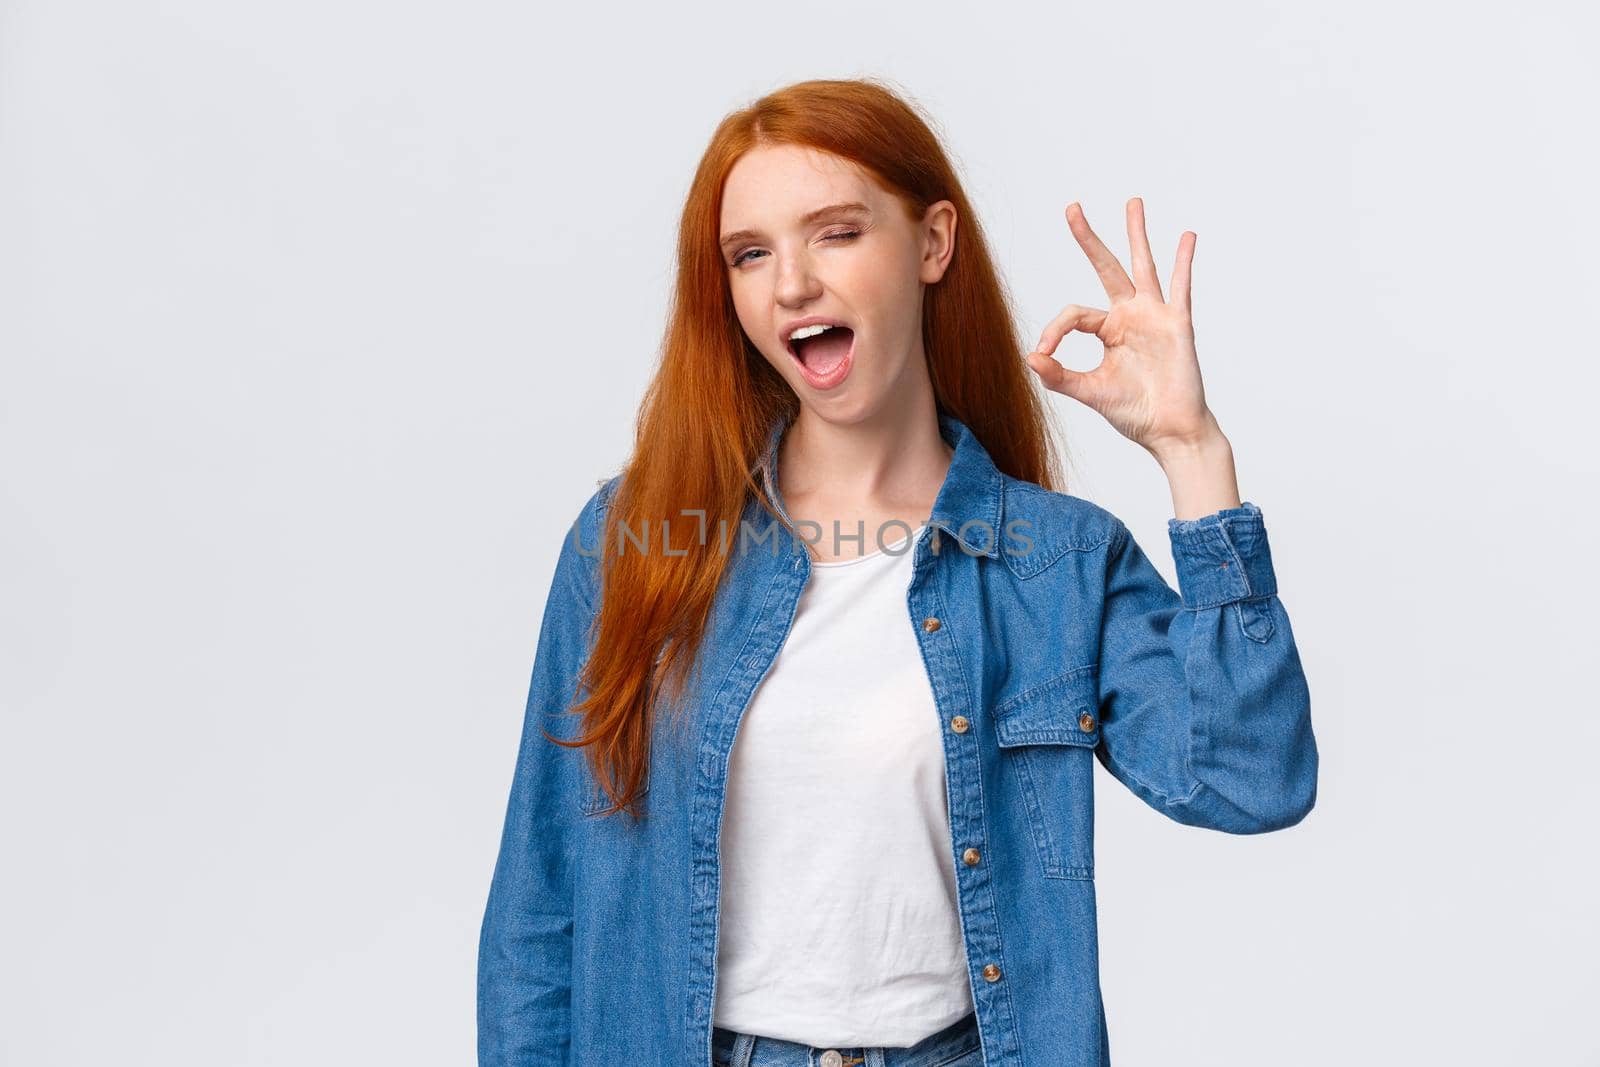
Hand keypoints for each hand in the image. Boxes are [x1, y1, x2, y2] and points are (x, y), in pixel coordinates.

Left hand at [1025, 198, 1219, 456]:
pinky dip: (1183, 262)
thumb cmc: (1133, 411)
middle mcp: (1130, 316)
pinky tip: (1186, 236)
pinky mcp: (1177, 324)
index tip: (1045, 352)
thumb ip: (1059, 376)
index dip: (1055, 329)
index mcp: (1108, 330)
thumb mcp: (1090, 392)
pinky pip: (1180, 287)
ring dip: (1136, 234)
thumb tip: (1029, 357)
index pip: (1074, 314)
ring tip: (1132, 202)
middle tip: (1071, 207)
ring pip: (1142, 266)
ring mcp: (1155, 316)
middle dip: (1088, 239)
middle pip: (1105, 268)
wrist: (1169, 430)